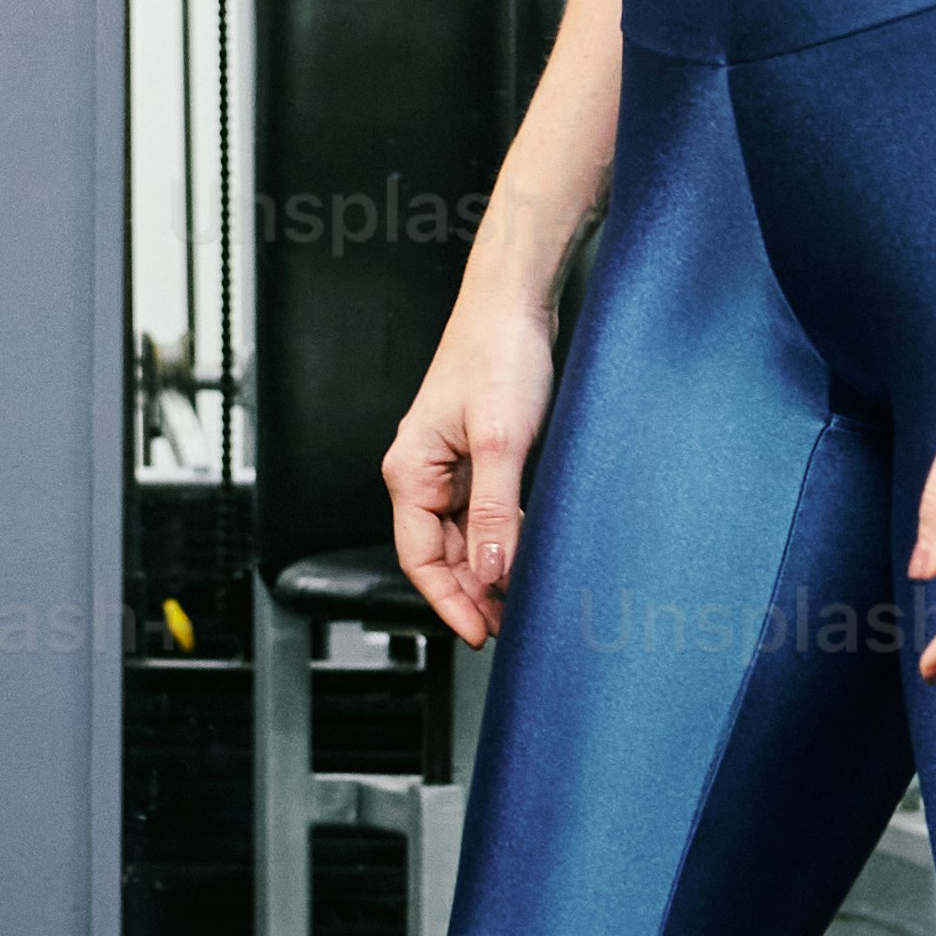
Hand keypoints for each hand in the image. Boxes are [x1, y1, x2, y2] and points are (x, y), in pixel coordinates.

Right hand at [384, 294, 561, 646]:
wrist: (514, 302)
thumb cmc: (497, 354)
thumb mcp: (501, 442)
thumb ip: (494, 511)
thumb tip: (490, 571)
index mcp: (410, 471)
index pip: (420, 558)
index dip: (449, 602)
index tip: (481, 633)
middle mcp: (422, 472)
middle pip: (440, 553)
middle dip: (471, 592)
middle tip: (510, 623)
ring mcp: (448, 464)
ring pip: (462, 535)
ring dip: (488, 567)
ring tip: (522, 595)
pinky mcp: (474, 453)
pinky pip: (481, 510)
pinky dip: (500, 536)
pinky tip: (525, 548)